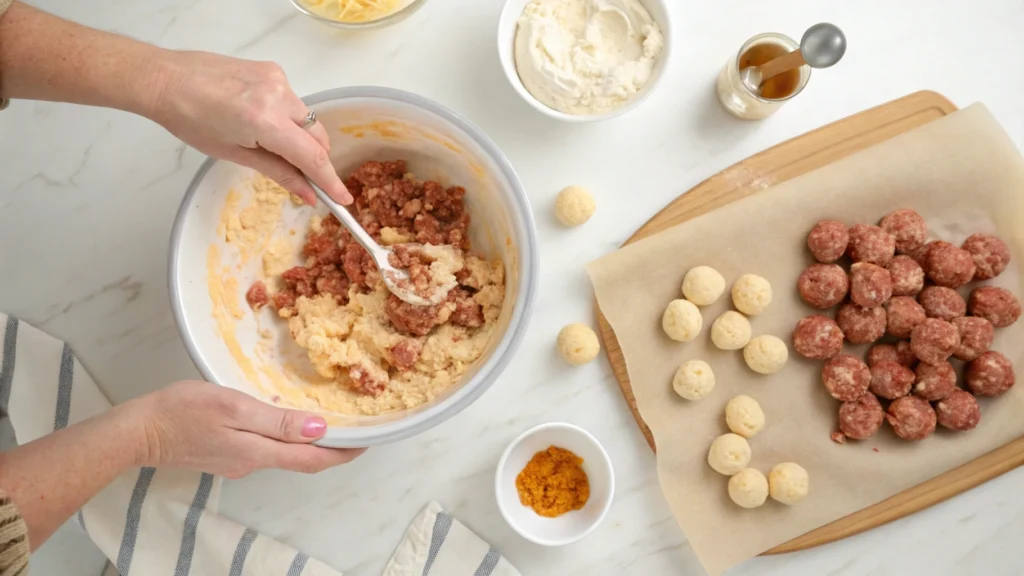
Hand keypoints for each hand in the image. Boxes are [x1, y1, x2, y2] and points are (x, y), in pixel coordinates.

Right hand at [132, 381, 363, 477]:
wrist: (138, 431)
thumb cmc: (182, 411)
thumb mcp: (234, 408)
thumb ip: (277, 421)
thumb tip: (319, 430)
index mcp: (258, 452)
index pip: (313, 460)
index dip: (344, 453)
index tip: (367, 442)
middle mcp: (252, 463)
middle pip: (302, 459)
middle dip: (331, 447)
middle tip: (354, 427)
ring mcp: (237, 461)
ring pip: (283, 453)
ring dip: (307, 441)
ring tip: (327, 419)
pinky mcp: (224, 454)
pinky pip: (264, 447)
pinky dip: (284, 436)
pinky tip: (285, 419)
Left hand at [146, 50, 351, 205]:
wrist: (167, 80)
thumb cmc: (191, 119)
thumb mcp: (236, 154)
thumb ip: (279, 173)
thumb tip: (308, 194)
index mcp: (265, 120)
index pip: (312, 156)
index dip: (330, 180)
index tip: (344, 199)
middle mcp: (278, 95)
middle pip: (317, 137)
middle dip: (316, 160)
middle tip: (309, 182)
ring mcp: (278, 79)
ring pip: (307, 120)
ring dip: (300, 139)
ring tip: (273, 147)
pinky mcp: (274, 71)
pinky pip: (294, 103)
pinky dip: (289, 120)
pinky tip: (264, 123)